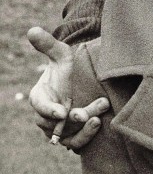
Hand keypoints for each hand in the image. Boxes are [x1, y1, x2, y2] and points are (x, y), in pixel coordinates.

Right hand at [27, 27, 109, 150]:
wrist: (81, 81)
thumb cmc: (68, 67)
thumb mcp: (60, 54)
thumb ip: (47, 45)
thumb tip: (32, 30)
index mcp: (40, 97)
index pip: (39, 106)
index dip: (49, 110)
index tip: (62, 111)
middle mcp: (47, 116)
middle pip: (58, 123)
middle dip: (77, 116)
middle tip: (98, 106)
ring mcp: (59, 128)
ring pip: (68, 135)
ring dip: (84, 129)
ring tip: (99, 117)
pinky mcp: (72, 135)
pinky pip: (75, 143)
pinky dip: (85, 138)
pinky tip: (99, 125)